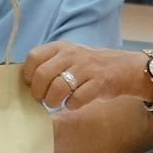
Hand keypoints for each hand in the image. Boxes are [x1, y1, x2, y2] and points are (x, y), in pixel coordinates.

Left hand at [21, 41, 147, 110]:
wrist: (127, 69)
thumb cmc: (92, 67)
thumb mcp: (70, 57)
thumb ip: (50, 63)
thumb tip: (25, 81)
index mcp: (62, 47)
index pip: (33, 57)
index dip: (28, 74)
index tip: (32, 84)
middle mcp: (73, 55)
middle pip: (42, 75)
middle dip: (38, 92)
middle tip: (42, 99)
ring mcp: (87, 68)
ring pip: (57, 88)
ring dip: (53, 101)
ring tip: (56, 103)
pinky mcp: (100, 83)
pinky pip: (76, 99)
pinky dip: (71, 105)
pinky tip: (74, 103)